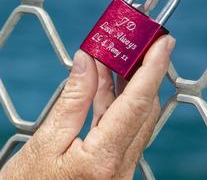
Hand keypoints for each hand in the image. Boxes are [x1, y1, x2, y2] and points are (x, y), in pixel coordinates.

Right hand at [0, 35, 174, 179]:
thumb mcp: (44, 141)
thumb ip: (71, 101)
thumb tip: (87, 62)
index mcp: (104, 159)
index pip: (135, 104)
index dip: (151, 69)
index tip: (162, 42)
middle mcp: (121, 167)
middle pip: (142, 110)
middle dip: (141, 71)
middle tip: (135, 40)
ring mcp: (120, 170)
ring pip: (134, 119)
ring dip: (126, 85)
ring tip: (114, 54)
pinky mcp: (113, 170)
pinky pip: (121, 129)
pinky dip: (114, 103)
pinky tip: (102, 83)